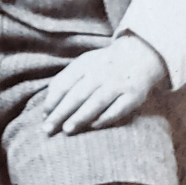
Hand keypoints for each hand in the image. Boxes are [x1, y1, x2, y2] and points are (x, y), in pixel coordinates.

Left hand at [42, 35, 167, 136]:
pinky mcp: (134, 95)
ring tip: (67, 130)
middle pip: (78, 95)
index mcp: (86, 64)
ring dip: (81, 117)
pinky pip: (118, 109)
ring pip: (96, 102)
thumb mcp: (84, 64)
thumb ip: (66, 81)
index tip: (45, 115)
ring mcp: (119, 83)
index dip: (53, 100)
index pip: (65, 83)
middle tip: (48, 129)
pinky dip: (105, 118)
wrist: (140, 54)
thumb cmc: (103, 65)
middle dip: (61, 113)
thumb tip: (47, 108)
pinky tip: (93, 126)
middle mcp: (102, 72)